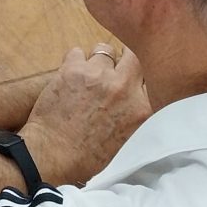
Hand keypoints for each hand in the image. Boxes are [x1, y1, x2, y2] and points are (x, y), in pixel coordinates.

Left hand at [17, 46, 149, 186]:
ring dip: (98, 61)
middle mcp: (124, 87)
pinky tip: (70, 78)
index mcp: (142, 108)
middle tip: (113, 68)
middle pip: (134, 55)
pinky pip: (77, 52)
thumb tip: (137, 92)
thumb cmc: (89, 155)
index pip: (152, 76)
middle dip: (125, 58)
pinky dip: (75, 62)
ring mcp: (98, 76)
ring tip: (88, 77)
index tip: (132, 77)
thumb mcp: (128, 138)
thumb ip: (136, 112)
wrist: (55, 154)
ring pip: (104, 50)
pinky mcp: (73, 69)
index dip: (140, 75)